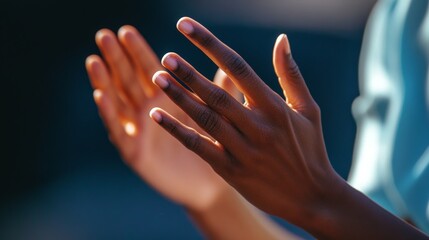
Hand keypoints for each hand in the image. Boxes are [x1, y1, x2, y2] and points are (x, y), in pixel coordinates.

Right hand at [85, 25, 234, 209]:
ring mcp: (139, 131)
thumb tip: (228, 66)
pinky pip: (121, 132)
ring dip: (106, 82)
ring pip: (119, 103)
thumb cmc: (212, 145)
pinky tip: (101, 97)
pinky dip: (111, 115)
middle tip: (105, 36)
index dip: (138, 51)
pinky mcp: (135, 153)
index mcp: (166, 99)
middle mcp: (148, 111)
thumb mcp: (214, 116)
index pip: (149, 69)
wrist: (208, 184)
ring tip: (95, 61)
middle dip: (117, 59)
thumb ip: (218, 92)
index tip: (126, 31)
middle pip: (129, 80)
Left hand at [149, 17, 342, 229]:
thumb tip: (281, 39)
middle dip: (189, 73)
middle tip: (166, 57)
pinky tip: (156, 116)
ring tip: (158, 77)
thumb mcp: (308, 109)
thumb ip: (290, 74)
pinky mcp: (231, 170)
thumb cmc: (310, 149)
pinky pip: (199, 147)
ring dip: (180, 97)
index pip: (237, 67)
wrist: (312, 197)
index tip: (185, 26)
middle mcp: (257, 126)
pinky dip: (177, 131)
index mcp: (274, 107)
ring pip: (206, 119)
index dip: (209, 44)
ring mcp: (243, 150)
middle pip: (217, 94)